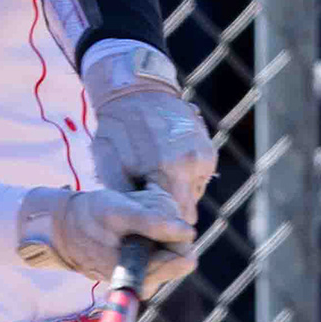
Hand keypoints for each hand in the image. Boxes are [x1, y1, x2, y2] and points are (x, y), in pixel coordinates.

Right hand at [17, 181, 193, 298]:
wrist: (64, 228)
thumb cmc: (91, 217)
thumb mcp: (120, 212)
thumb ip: (154, 223)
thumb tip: (189, 233)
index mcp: (143, 275)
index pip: (185, 259)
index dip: (176, 234)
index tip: (153, 219)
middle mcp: (146, 282)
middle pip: (180, 252)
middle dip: (167, 230)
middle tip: (139, 216)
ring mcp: (143, 277)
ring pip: (170, 248)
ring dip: (157, 229)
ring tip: (130, 220)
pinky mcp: (139, 268)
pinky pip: (158, 246)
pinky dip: (150, 232)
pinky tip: (130, 226)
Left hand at [81, 42, 216, 225]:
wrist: (134, 89)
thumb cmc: (117, 131)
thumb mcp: (112, 169)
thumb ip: (132, 203)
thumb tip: (140, 232)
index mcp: (170, 170)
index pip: (177, 221)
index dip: (163, 229)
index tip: (149, 230)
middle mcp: (194, 163)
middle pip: (187, 209)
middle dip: (169, 212)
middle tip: (147, 203)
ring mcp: (204, 154)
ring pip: (193, 193)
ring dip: (176, 192)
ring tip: (153, 176)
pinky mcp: (208, 148)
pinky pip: (197, 176)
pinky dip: (183, 176)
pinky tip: (163, 163)